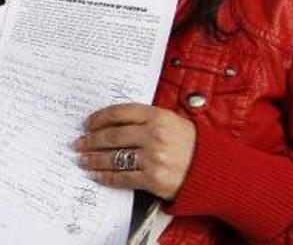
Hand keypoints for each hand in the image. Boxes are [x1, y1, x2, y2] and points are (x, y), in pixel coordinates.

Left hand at [75, 103, 195, 200]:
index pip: (119, 113)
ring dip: (93, 159)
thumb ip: (146, 118)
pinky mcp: (153, 179)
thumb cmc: (192, 144)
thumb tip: (113, 122)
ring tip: (83, 160)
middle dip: (90, 140)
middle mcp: (154, 135)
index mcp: (158, 116)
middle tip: (78, 143)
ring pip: (113, 158)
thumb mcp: (172, 121)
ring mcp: (153, 158)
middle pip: (112, 136)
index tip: (87, 123)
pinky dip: (106, 177)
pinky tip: (97, 175)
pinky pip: (123, 177)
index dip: (98, 118)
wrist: (214, 170)